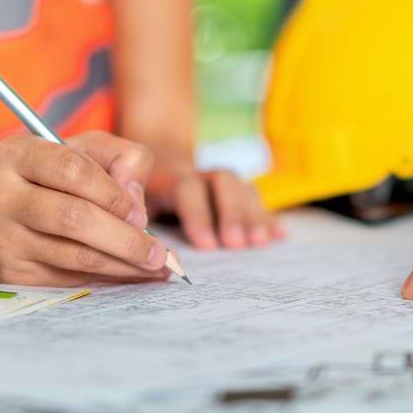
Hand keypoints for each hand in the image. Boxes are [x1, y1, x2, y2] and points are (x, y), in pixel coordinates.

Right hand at [0, 131, 172, 286]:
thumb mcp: (76, 148)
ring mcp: (1, 239)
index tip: (140, 212)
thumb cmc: (40, 176)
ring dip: (123, 265)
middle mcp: (0, 196)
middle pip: (74, 219)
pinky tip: (130, 275)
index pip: (72, 170)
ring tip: (156, 267)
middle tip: (160, 253)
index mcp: (15, 154)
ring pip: (73, 257)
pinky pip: (68, 279)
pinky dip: (106, 278)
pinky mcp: (8, 274)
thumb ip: (118, 156)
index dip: (113, 193)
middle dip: (125, 239)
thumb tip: (136, 199)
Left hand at [145, 163, 284, 250]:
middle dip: (231, 213)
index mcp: (169, 177)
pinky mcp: (237, 192)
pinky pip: (256, 200)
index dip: (197, 214)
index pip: (186, 188)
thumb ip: (139, 222)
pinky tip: (280, 235)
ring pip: (241, 188)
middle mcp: (199, 174)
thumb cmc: (143, 200)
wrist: (160, 166)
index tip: (206, 245)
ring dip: (252, 215)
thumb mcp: (133, 206)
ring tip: (260, 243)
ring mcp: (221, 182)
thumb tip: (144, 247)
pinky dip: (268, 217)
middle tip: (237, 244)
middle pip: (221, 183)